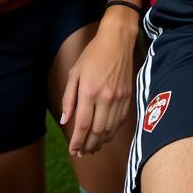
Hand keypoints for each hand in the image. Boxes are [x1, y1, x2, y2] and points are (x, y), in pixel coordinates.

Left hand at [59, 16, 136, 155]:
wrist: (117, 40)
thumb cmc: (93, 54)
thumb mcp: (74, 73)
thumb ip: (68, 98)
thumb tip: (65, 120)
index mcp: (89, 92)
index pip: (82, 125)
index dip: (77, 142)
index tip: (73, 151)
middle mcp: (105, 97)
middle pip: (97, 132)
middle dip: (88, 146)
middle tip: (82, 152)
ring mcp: (119, 98)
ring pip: (110, 129)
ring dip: (100, 142)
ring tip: (92, 147)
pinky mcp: (128, 96)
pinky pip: (120, 121)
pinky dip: (112, 132)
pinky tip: (105, 135)